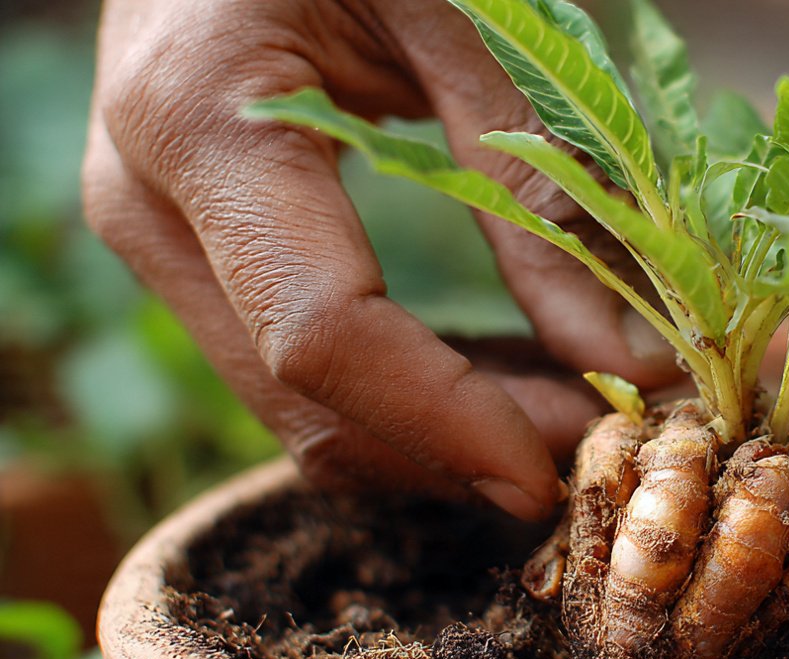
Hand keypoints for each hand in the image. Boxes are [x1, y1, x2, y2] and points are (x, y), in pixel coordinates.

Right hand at [83, 0, 679, 519]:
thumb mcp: (456, 19)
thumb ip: (535, 183)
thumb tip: (625, 358)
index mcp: (200, 124)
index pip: (323, 336)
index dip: (449, 422)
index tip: (560, 470)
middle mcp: (150, 205)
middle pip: (308, 403)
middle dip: (461, 451)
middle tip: (600, 439)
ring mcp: (161, 237)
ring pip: (299, 410)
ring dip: (440, 441)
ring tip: (572, 411)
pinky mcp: (196, 251)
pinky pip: (299, 367)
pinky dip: (407, 400)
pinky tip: (506, 380)